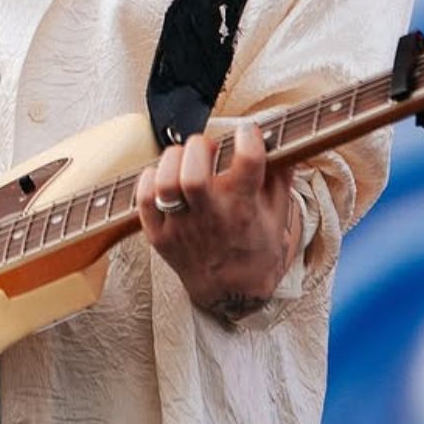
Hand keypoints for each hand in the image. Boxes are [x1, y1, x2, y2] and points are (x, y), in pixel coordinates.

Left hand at [136, 121, 298, 321]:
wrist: (231, 292)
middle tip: (207, 147)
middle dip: (199, 147)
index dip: (248, 138)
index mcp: (245, 210)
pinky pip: (144, 200)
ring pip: (165, 185)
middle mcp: (212, 219)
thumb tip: (278, 137)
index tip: (247, 132)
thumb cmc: (255, 247)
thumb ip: (279, 174)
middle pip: (193, 176)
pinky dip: (150, 179)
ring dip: (173, 160)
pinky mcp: (159, 236)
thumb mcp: (277, 213)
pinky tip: (165, 176)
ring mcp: (181, 229)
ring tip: (184, 159)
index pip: (247, 164)